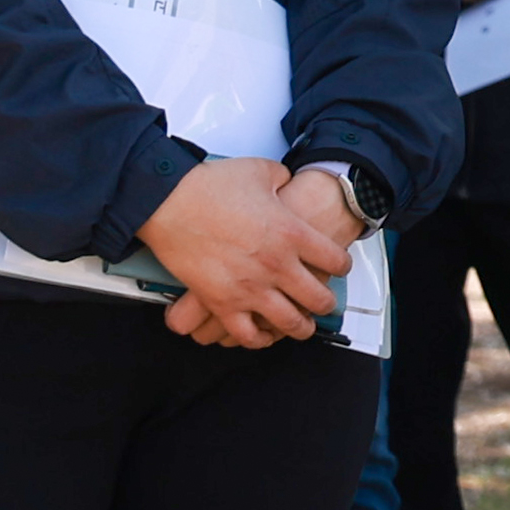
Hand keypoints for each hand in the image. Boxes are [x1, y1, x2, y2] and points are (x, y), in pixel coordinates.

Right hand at [140, 157, 358, 348]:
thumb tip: (287, 181)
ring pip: (289, 323)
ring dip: (300, 327)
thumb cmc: (210, 185)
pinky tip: (263, 335)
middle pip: (319, 298)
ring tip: (302, 327)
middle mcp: (277, 265)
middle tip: (326, 304)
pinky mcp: (221, 302)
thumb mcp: (262, 170)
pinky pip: (247, 334)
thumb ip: (283, 179)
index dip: (342, 265)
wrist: (168, 200)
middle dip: (326, 304)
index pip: (335, 260)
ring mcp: (250, 287)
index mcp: (292, 232)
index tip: (339, 267)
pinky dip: (258, 339)